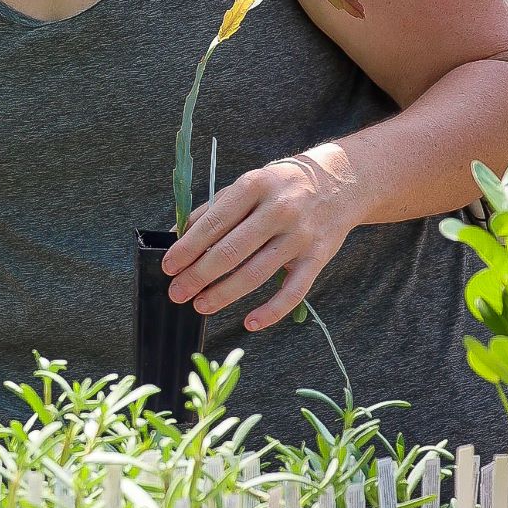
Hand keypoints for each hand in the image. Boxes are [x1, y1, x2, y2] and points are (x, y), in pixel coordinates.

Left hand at [161, 146, 362, 329]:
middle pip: (231, 251)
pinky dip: (271, 311)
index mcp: (255, 186)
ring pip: (257, 273)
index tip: (168, 266)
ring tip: (200, 305)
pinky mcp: (318, 257)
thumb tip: (175, 236)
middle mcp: (279, 210)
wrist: (339, 184)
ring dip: (224, 294)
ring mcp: (300, 235)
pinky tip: (249, 323)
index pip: (214, 222)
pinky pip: (293, 291)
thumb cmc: (280, 187)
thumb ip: (212, 210)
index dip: (187, 248)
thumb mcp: (247, 185)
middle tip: (177, 292)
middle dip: (199, 275)